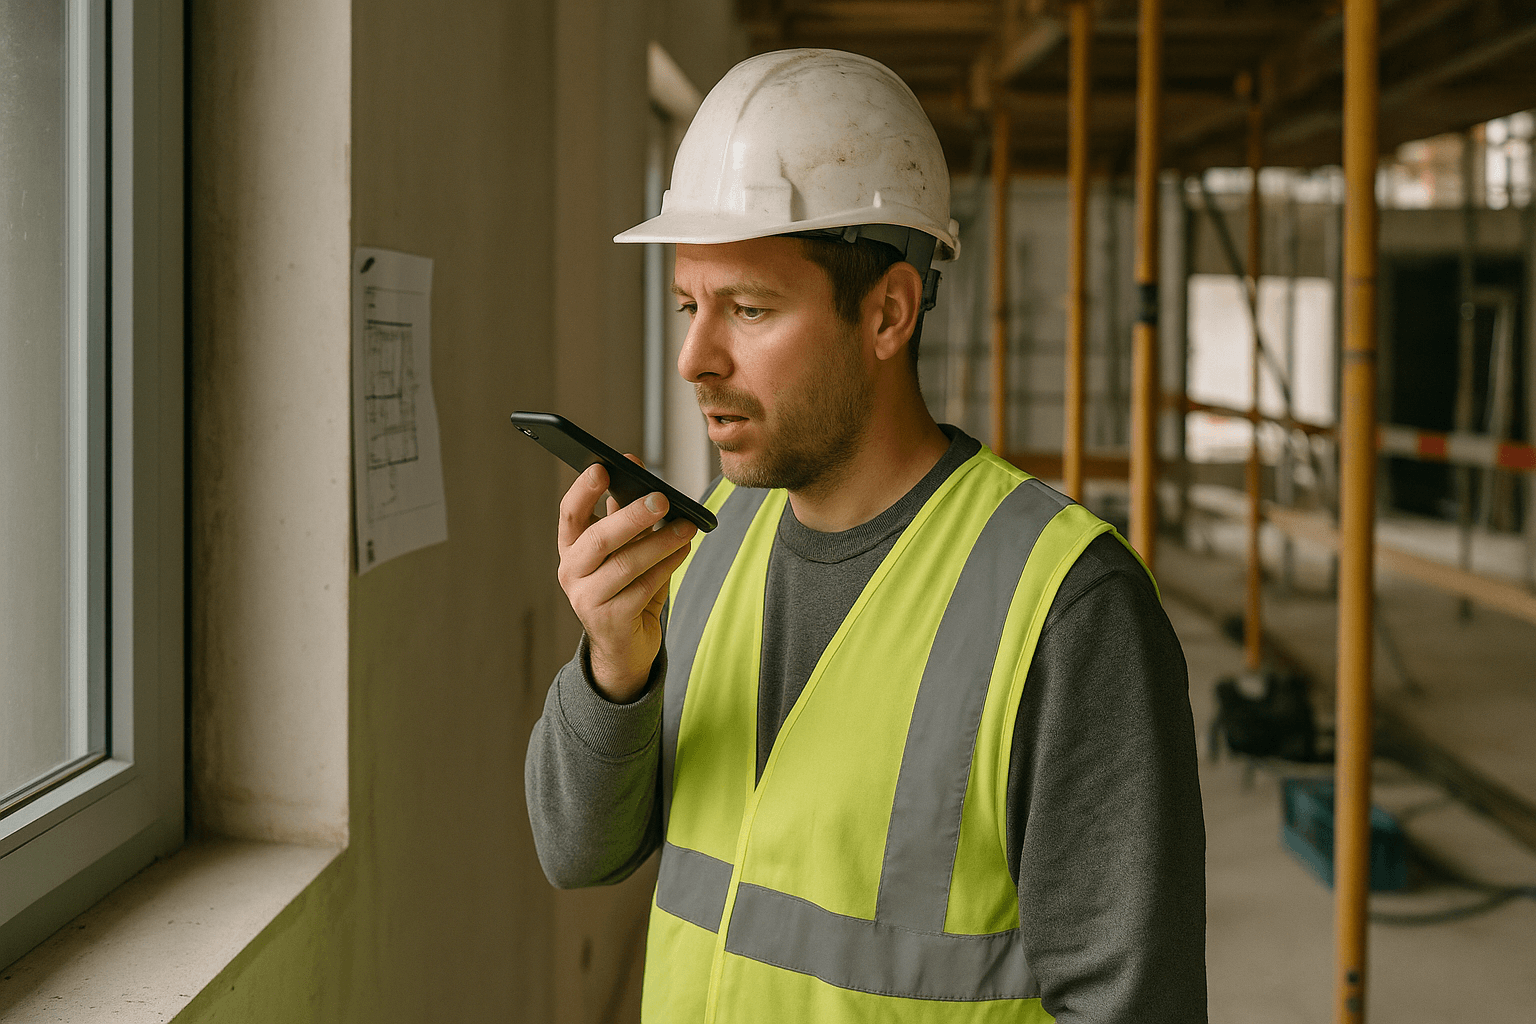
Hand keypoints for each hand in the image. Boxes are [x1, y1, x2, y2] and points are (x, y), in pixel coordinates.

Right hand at [556, 457, 697, 701]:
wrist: (624, 648)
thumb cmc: (625, 587)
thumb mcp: (623, 547)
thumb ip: (625, 510)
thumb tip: (633, 463)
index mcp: (571, 548)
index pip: (569, 514)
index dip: (583, 490)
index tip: (602, 467)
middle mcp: (571, 573)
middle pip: (598, 540)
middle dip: (631, 516)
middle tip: (662, 498)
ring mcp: (587, 600)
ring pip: (625, 564)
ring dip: (660, 541)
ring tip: (686, 525)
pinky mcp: (610, 621)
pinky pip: (643, 587)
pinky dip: (667, 565)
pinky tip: (683, 550)